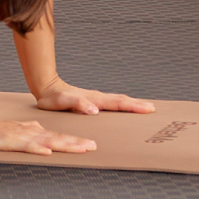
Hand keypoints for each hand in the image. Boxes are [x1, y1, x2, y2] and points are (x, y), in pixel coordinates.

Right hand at [0, 115, 96, 155]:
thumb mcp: (19, 131)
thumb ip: (31, 130)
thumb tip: (43, 131)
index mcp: (35, 133)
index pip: (59, 137)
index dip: (75, 141)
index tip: (90, 145)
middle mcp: (33, 134)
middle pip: (58, 139)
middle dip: (76, 143)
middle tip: (93, 147)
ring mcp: (23, 138)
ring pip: (48, 142)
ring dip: (64, 145)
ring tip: (79, 148)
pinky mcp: (12, 142)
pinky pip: (27, 147)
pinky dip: (38, 149)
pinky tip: (48, 152)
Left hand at [36, 83, 155, 114]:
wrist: (45, 87)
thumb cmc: (53, 97)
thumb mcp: (63, 101)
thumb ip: (78, 104)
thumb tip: (95, 110)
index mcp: (94, 99)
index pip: (118, 103)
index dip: (133, 106)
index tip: (148, 109)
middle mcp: (98, 98)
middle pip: (121, 100)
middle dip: (138, 105)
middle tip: (153, 109)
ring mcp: (95, 99)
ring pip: (118, 101)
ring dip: (132, 104)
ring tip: (145, 108)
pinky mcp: (92, 101)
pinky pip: (111, 104)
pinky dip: (121, 105)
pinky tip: (124, 110)